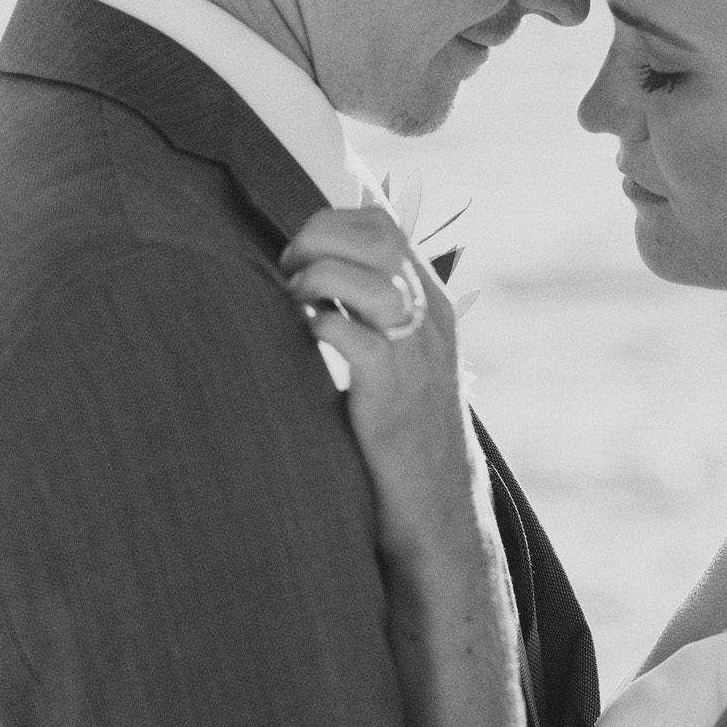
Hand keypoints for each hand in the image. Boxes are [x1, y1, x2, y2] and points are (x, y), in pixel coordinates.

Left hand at [281, 206, 486, 565]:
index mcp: (431, 301)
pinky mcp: (392, 393)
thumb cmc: (404, 427)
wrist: (436, 503)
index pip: (385, 224)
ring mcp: (415, 354)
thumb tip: (313, 274)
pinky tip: (307, 337)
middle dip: (319, 240)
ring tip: (296, 301)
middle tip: (289, 271)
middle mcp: (429, 318)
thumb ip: (372, 311)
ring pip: (370, 278)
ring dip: (319, 278)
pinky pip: (356, 336)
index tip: (301, 252)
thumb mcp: (402, 356)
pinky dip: (322, 324)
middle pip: (378, 237)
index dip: (332, 223)